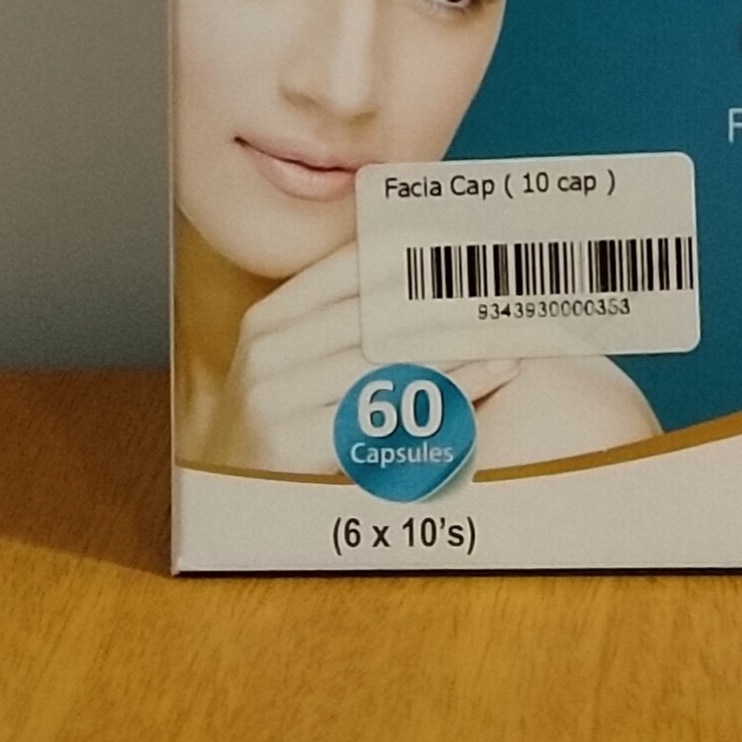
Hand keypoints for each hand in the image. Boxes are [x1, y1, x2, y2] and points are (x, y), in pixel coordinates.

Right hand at [203, 245, 520, 474]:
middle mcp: (269, 351)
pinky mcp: (296, 445)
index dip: (417, 248)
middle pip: (379, 309)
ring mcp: (277, 398)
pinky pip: (393, 409)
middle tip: (510, 282)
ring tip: (515, 323)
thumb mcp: (294, 358)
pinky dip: (452, 388)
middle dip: (451, 295)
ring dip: (463, 340)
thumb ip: (348, 315)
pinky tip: (493, 371)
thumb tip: (425, 258)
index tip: (474, 238)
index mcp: (268, 318)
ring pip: (393, 356)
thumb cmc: (283, 421)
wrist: (226, 503)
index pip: (351, 265)